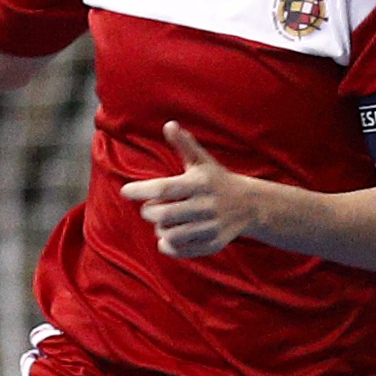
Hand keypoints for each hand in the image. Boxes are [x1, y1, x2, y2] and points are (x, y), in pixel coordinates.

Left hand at [121, 123, 262, 259]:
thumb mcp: (202, 161)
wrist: (249, 205)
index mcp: (200, 183)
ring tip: (162, 223)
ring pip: (171, 235)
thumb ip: (184, 144)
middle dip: (149, 213)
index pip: (163, 189)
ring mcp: (211, 227)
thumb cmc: (217, 180)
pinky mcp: (214, 244)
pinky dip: (169, 247)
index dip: (140, 190)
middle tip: (148, 209)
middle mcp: (207, 206)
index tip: (125, 191)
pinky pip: (182, 251)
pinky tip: (167, 238)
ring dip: (159, 230)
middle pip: (164, 215)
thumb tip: (169, 124)